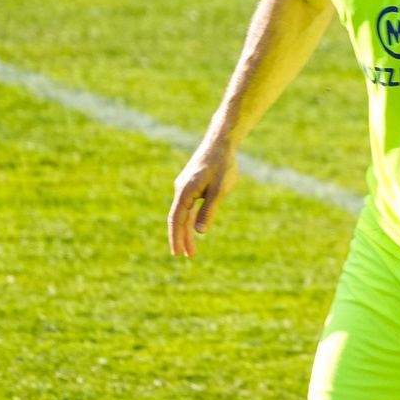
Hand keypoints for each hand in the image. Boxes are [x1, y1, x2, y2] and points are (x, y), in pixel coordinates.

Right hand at [167, 140, 237, 257]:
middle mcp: (181, 190)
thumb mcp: (219, 190)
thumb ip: (209, 210)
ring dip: (188, 230)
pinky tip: (196, 226)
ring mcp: (186, 187)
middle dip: (183, 238)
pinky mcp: (192, 184)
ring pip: (184, 213)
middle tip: (187, 256)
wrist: (221, 143)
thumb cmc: (222, 165)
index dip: (177, 237)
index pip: (177, 220)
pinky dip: (192, 218)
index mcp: (185, 192)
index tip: (177, 253)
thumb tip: (200, 232)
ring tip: (193, 248)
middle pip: (179, 219)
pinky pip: (189, 205)